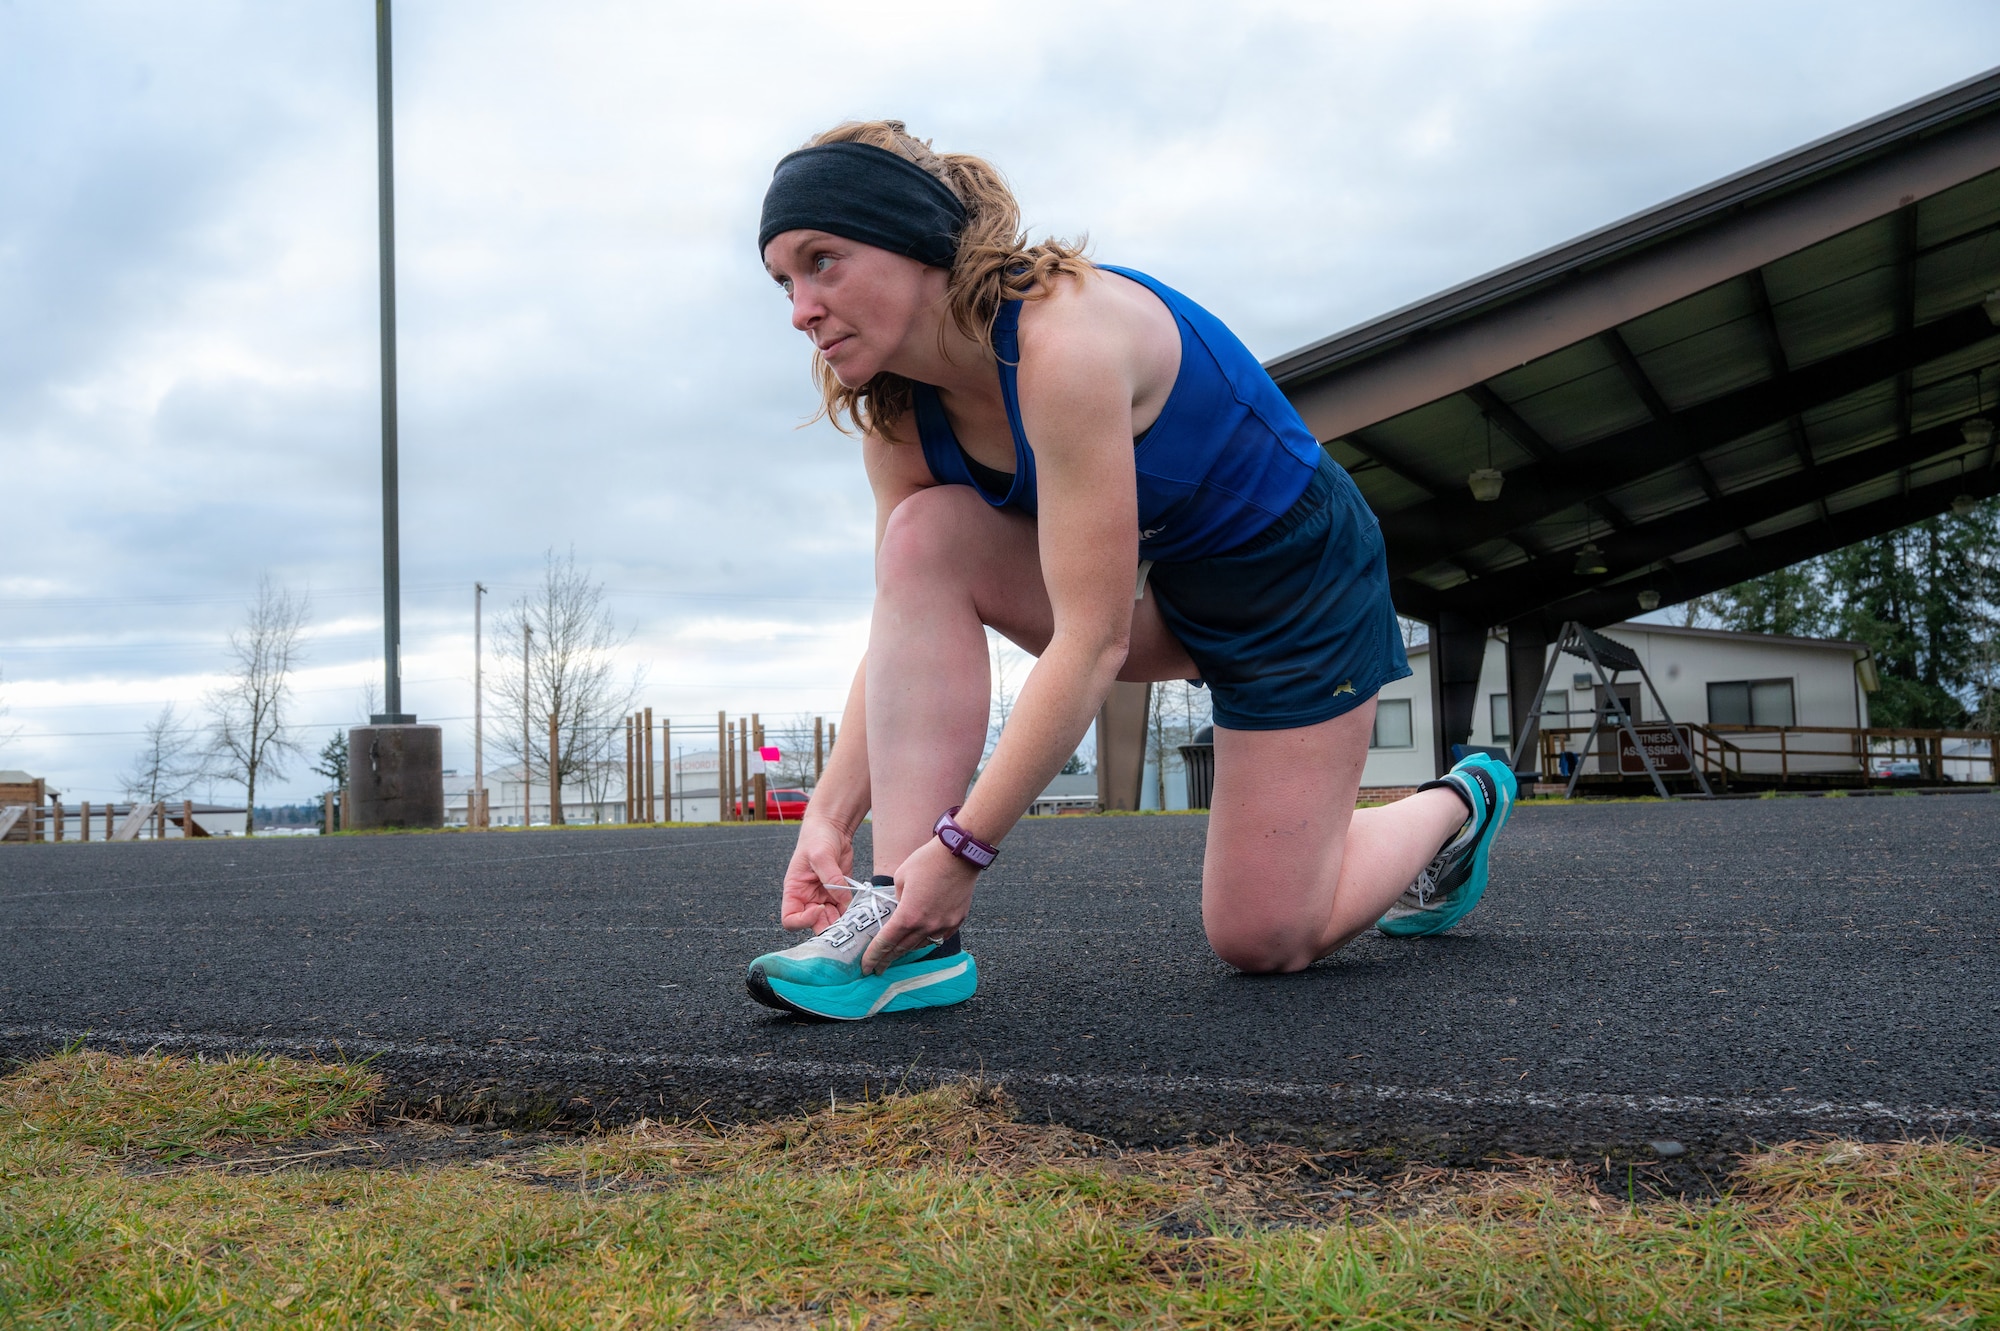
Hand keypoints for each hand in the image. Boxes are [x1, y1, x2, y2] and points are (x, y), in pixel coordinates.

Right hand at [780, 815, 856, 931]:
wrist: (832, 827)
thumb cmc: (817, 837)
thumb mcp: (821, 855)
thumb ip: (831, 878)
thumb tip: (843, 899)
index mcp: (795, 891)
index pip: (790, 919)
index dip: (803, 921)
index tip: (820, 909)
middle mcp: (807, 899)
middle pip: (814, 924)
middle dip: (828, 927)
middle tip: (844, 923)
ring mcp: (824, 898)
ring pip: (832, 921)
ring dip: (843, 923)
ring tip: (856, 919)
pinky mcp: (839, 894)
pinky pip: (844, 911)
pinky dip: (852, 914)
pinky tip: (861, 911)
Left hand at [862, 836, 979, 974]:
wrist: (960, 855)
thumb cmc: (927, 861)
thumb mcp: (901, 877)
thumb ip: (896, 899)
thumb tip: (899, 908)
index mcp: (908, 915)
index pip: (885, 943)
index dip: (873, 957)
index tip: (866, 968)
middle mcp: (926, 926)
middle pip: (902, 949)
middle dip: (888, 959)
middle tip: (878, 968)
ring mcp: (944, 925)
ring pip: (921, 945)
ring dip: (907, 950)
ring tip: (897, 954)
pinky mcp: (957, 921)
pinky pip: (939, 937)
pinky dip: (927, 939)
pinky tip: (922, 938)